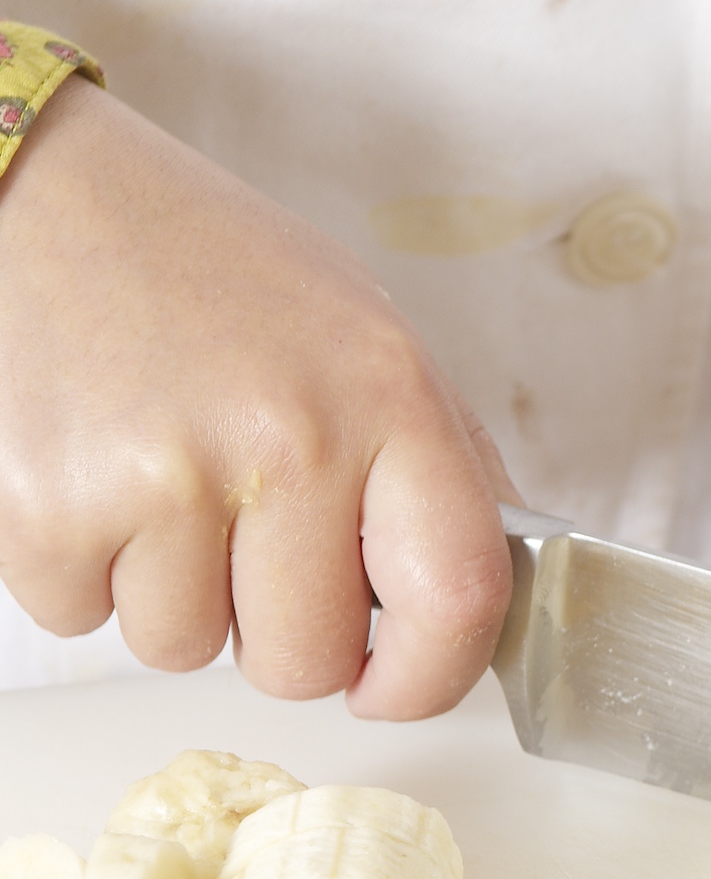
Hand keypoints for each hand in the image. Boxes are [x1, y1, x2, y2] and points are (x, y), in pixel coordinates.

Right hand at [0, 77, 518, 717]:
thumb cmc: (208, 267)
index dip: (431, 676)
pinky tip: (92, 476)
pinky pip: (82, 620)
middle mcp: (289, 439)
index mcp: (388, 395)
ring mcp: (166, 477)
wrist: (41, 192)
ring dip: (172, 596)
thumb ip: (440, 460)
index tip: (396, 685)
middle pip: (306, 662)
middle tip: (246, 545)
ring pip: (185, 649)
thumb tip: (498, 583)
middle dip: (276, 636)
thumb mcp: (361, 336)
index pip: (460, 595)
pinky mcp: (48, 507)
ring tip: (160, 481)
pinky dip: (82, 573)